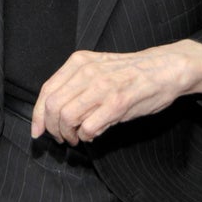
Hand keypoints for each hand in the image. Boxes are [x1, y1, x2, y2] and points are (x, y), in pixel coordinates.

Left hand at [31, 41, 201, 145]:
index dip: (37, 115)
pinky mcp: (117, 103)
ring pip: (67, 117)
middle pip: (53, 106)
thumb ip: (76, 83)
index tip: (37, 131)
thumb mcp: (97, 67)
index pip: (47, 90)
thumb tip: (55, 110)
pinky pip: (89, 127)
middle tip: (61, 138)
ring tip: (76, 139)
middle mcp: (87, 72)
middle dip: (52, 128)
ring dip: (68, 135)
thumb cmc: (130, 72)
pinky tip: (92, 135)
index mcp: (79, 62)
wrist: (164, 69)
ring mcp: (102, 87)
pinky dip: (86, 136)